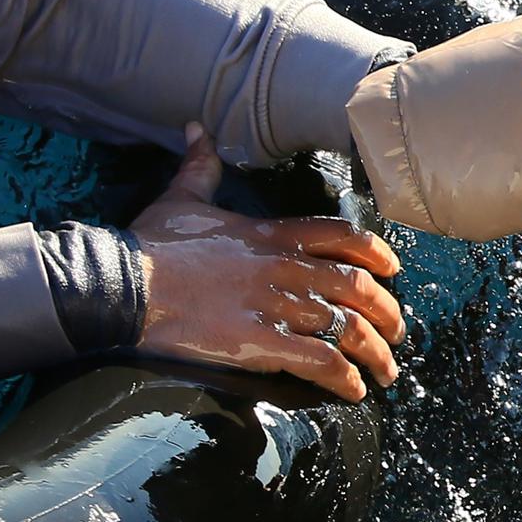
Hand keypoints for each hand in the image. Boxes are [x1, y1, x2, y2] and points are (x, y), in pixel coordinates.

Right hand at [130, 123, 404, 399]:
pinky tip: (354, 392)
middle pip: (356, 287)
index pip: (341, 236)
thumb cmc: (150, 243)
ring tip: (385, 373)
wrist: (124, 283)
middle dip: (386, 313)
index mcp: (271, 234)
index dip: (375, 254)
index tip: (393, 271)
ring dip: (375, 353)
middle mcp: (283, 268)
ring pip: (346, 327)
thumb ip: (201, 166)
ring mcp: (274, 306)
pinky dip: (344, 378)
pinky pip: (319, 361)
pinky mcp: (260, 343)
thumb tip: (196, 129)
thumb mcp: (181, 196)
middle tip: (397, 334)